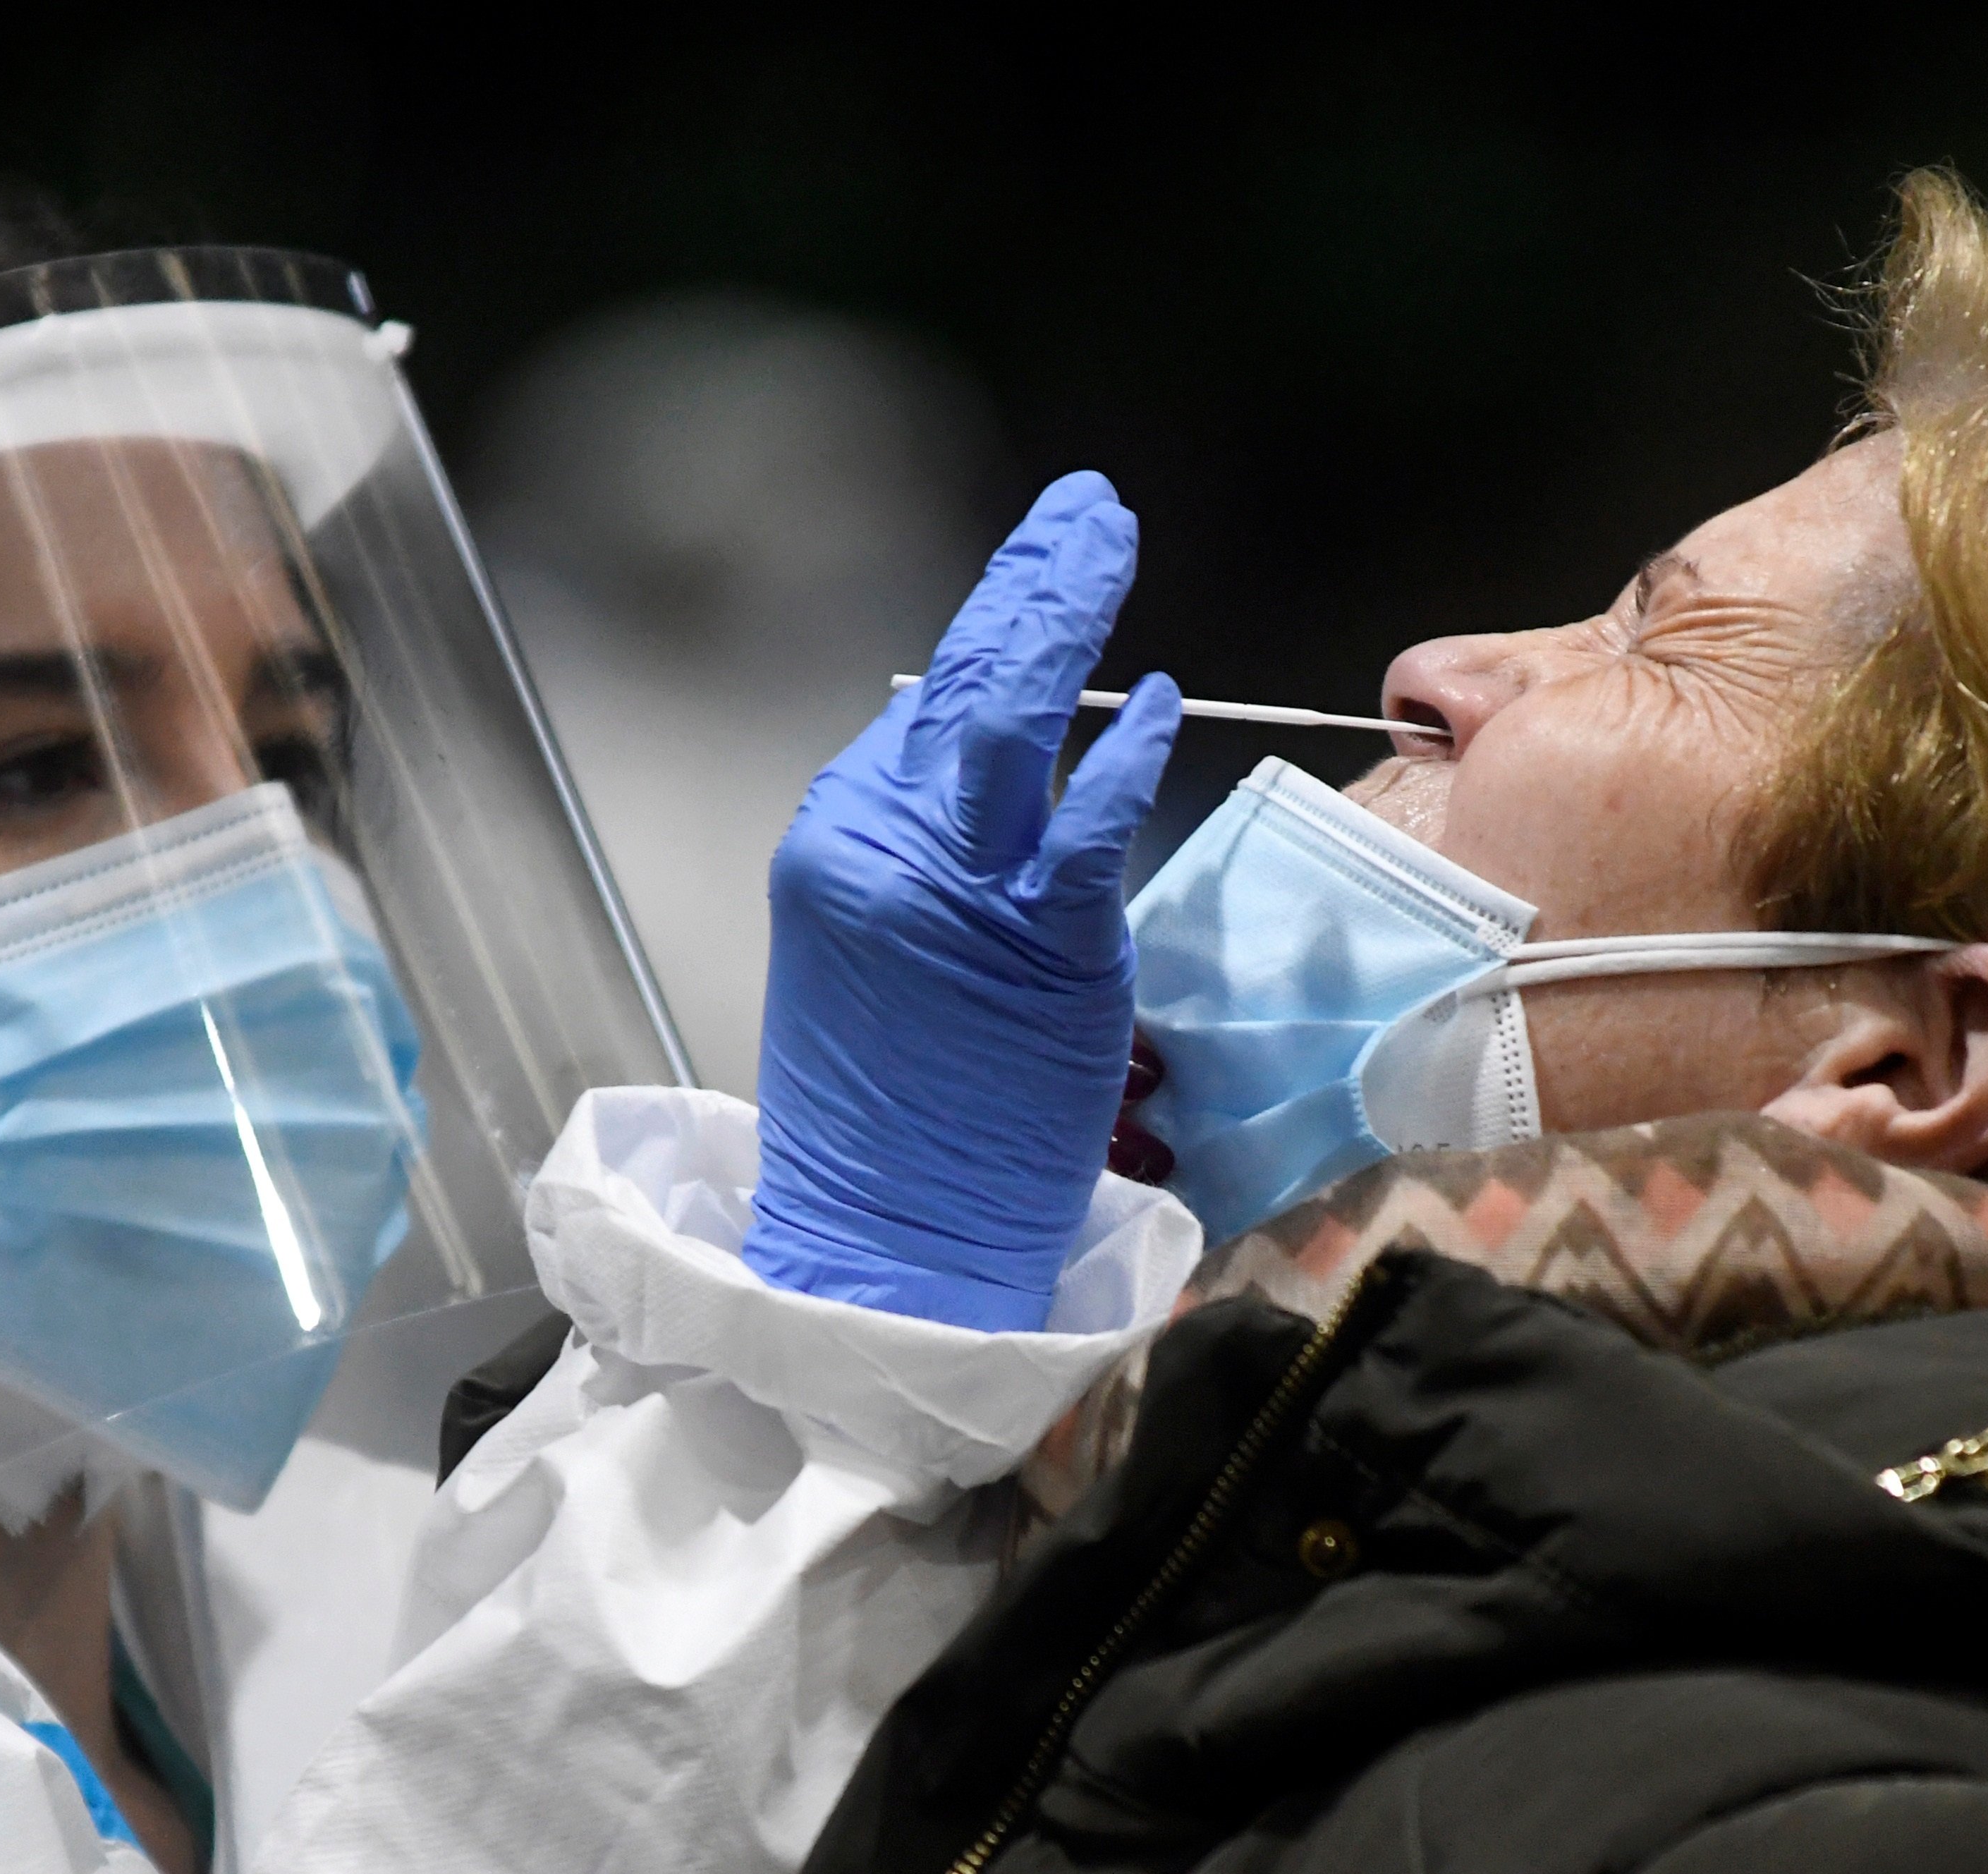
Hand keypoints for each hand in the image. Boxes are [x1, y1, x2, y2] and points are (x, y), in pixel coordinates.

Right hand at [743, 472, 1181, 1329]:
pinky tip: (1150, 698)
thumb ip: (924, 872)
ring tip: (1104, 542)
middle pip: (961, 686)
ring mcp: (957, 892)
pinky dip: (1118, 754)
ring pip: (1010, 721)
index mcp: (837, 849)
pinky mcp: (1035, 941)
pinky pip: (1084, 821)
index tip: (1042, 580)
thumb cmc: (890, 1129)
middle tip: (1084, 515)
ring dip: (1064, 616)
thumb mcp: (873, 969)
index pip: (924, 721)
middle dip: (1028, 584)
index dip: (996, 641)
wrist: (885, 1244)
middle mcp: (881, 851)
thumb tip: (992, 803)